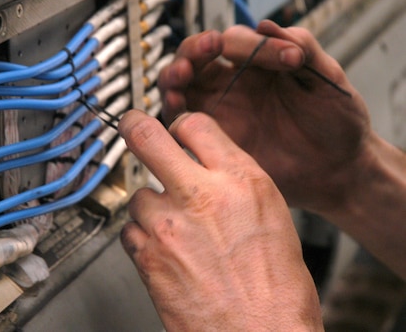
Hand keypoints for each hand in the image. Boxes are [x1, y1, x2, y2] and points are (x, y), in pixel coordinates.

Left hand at [119, 110, 322, 330]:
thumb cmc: (276, 283)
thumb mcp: (270, 210)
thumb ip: (233, 177)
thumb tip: (207, 160)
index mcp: (240, 179)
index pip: (195, 124)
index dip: (181, 124)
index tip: (175, 130)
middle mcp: (201, 195)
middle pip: (147, 136)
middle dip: (136, 125)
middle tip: (132, 124)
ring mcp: (169, 225)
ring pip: (138, 193)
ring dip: (151, 204)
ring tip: (172, 225)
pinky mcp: (148, 256)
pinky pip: (131, 230)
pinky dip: (143, 235)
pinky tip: (165, 248)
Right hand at [159, 20, 370, 211]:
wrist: (337, 166)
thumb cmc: (336, 120)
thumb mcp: (327, 77)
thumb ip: (302, 46)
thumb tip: (265, 25)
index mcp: (258, 63)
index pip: (235, 40)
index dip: (254, 44)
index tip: (289, 58)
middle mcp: (234, 83)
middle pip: (195, 57)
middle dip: (194, 49)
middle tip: (209, 47)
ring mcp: (222, 110)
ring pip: (181, 85)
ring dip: (174, 75)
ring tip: (182, 73)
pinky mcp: (214, 138)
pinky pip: (183, 121)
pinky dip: (173, 110)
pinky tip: (177, 104)